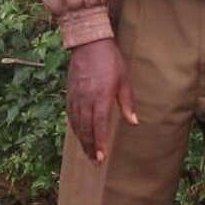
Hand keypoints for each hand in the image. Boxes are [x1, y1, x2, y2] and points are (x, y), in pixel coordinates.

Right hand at [67, 37, 137, 163]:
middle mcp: (86, 99)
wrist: (89, 43)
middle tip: (95, 162)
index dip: (99, 142)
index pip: (99, 125)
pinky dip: (74, 128)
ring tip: (87, 154)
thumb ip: (127, 103)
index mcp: (101, 96)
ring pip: (76, 124)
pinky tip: (79, 135)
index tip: (101, 156)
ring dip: (82, 140)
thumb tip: (134, 122)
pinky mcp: (70, 93)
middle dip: (90, 147)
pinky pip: (70, 115)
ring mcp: (76, 96)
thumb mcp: (124, 80)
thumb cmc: (110, 60)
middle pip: (86, 128)